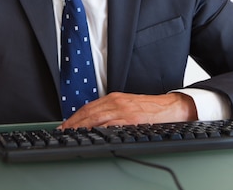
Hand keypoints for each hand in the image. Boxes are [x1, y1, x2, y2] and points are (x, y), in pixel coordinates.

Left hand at [59, 92, 197, 128]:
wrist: (170, 107)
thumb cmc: (149, 108)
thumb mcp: (127, 105)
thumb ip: (112, 111)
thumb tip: (96, 123)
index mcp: (114, 98)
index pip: (88, 107)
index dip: (75, 117)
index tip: (65, 125)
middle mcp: (116, 102)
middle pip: (89, 112)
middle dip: (74, 123)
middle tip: (63, 132)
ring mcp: (123, 110)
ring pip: (96, 117)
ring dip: (81, 126)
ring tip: (71, 134)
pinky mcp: (131, 119)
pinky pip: (112, 124)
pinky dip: (99, 129)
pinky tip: (91, 134)